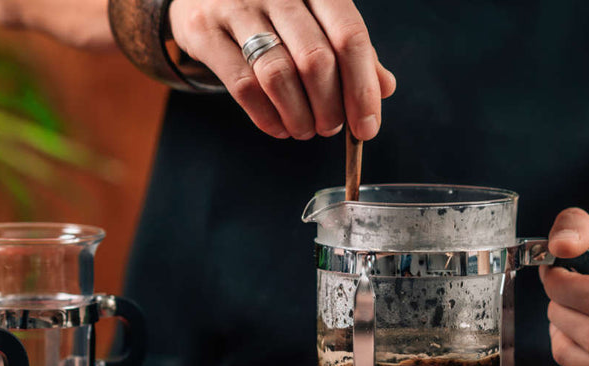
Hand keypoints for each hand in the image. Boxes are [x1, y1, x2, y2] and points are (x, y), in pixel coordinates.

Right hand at [169, 0, 396, 139]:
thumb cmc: (273, 9)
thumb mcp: (316, 17)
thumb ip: (349, 49)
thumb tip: (384, 88)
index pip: (350, 36)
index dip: (362, 89)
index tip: (367, 127)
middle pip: (315, 60)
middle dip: (330, 108)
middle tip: (331, 128)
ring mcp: (237, 7)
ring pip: (278, 76)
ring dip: (299, 116)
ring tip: (305, 130)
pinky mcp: (204, 30)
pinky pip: (242, 86)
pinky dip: (267, 117)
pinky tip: (279, 127)